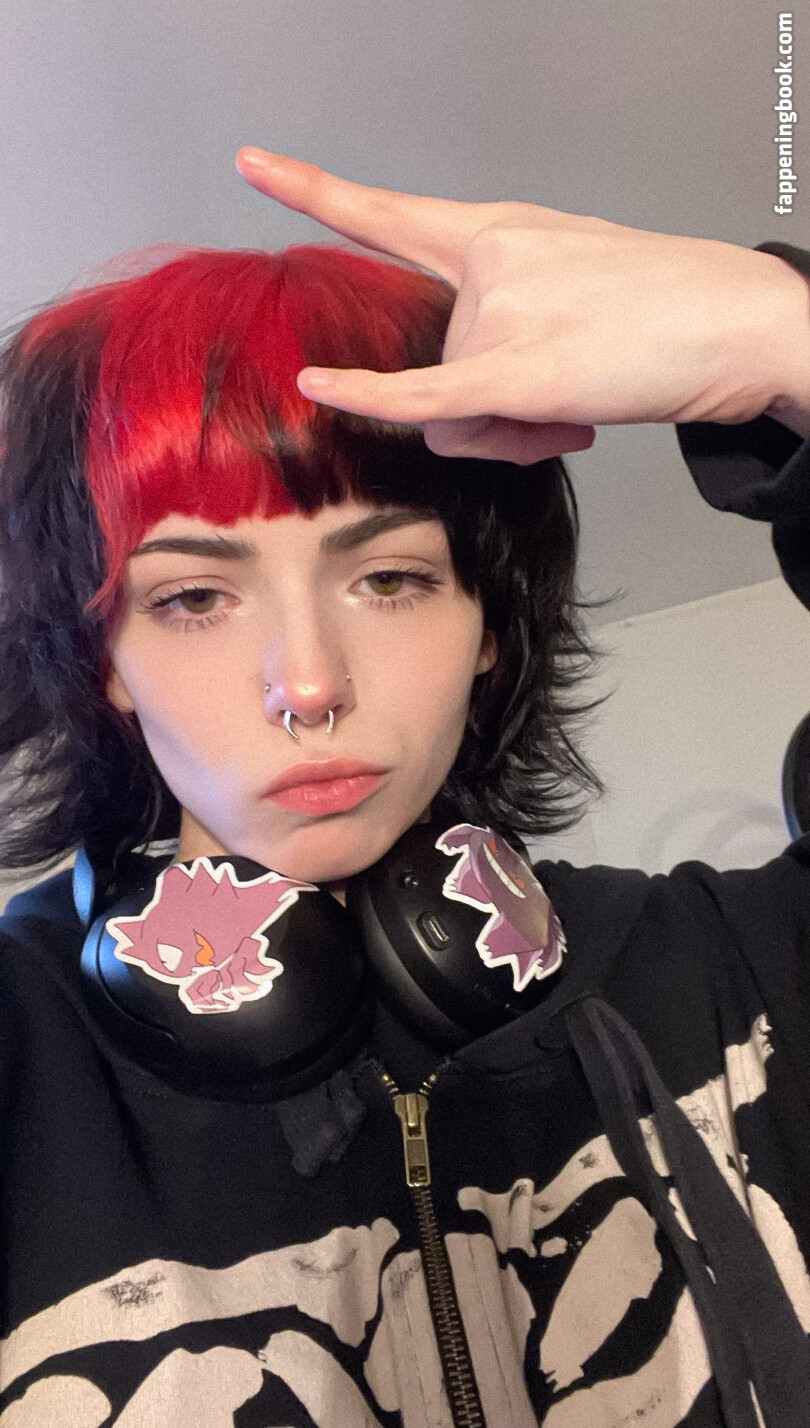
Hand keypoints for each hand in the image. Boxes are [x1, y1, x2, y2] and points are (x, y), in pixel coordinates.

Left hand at [236, 149, 809, 461]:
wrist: (738, 321)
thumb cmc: (659, 315)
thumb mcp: (567, 313)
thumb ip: (498, 357)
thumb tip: (449, 423)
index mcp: (501, 235)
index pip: (391, 213)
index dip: (315, 190)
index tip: (253, 163)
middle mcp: (490, 263)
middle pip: (432, 369)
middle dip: (483, 413)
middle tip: (557, 404)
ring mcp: (504, 312)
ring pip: (450, 415)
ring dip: (507, 438)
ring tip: (574, 409)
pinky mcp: (524, 369)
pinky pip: (428, 397)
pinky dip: (371, 398)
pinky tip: (319, 386)